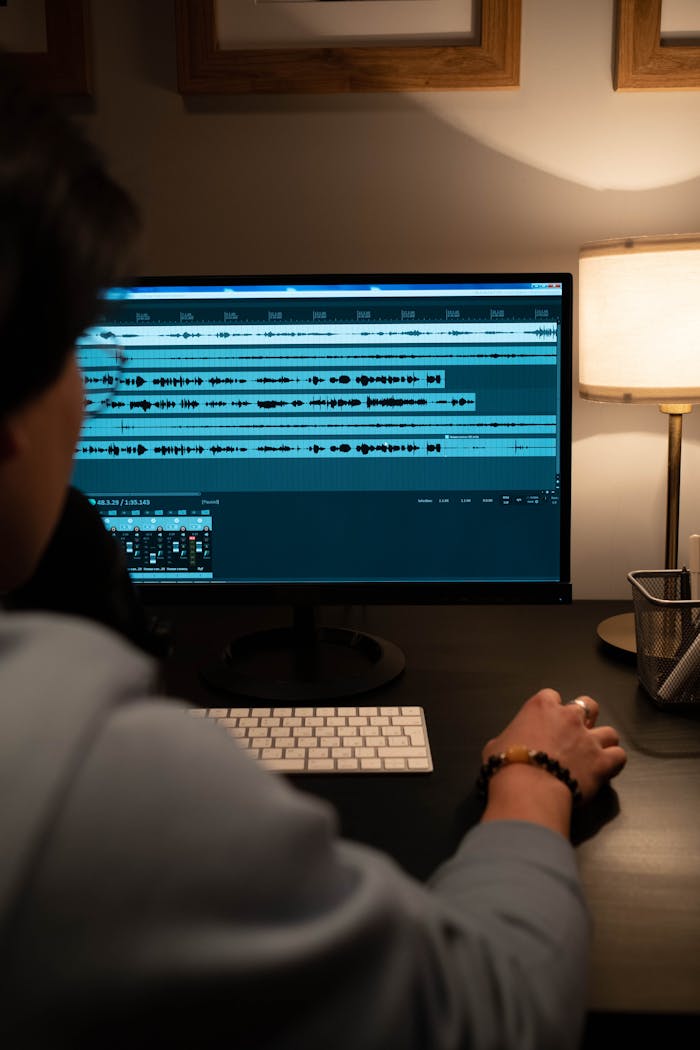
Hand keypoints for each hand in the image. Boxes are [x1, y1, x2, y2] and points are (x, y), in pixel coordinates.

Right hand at [480, 688, 626, 835]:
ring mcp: (589, 738)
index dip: (551, 709)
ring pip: (609, 731)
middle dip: (586, 716)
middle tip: (578, 733)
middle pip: (588, 704)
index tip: (548, 722)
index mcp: (541, 707)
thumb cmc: (507, 766)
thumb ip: (507, 739)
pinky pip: (619, 756)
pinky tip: (606, 770)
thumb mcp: (495, 746)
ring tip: (594, 754)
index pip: (551, 695)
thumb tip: (505, 747)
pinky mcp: (603, 761)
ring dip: (603, 741)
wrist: (528, 788)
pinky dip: (614, 762)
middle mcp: (569, 717)